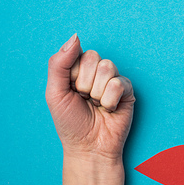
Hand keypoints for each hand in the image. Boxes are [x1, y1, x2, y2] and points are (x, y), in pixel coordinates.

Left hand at [45, 34, 134, 165]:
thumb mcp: (55, 93)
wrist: (89, 148)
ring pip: (107, 68)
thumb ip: (59, 63)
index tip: (71, 92)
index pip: (77, 53)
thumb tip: (75, 36)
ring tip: (96, 105)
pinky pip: (119, 83)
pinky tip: (109, 109)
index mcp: (77, 70)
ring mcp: (112, 80)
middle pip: (93, 58)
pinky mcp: (128, 91)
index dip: (72, 75)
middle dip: (85, 84)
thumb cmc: (71, 123)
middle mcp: (96, 72)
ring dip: (98, 93)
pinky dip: (110, 100)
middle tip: (85, 100)